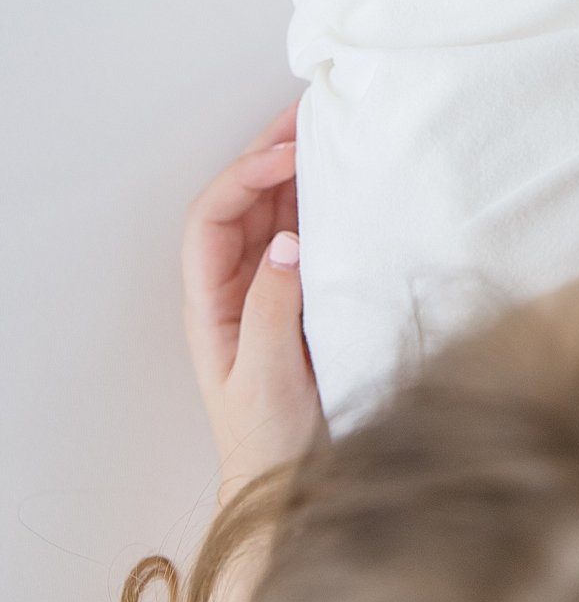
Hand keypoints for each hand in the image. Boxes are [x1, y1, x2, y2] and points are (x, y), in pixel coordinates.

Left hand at [181, 98, 325, 500]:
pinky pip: (306, 232)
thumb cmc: (273, 444)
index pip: (212, 219)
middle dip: (267, 154)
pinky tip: (345, 177)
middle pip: (240, 201)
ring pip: (273, 210)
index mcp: (210, 303)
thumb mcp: (268, 378)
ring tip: (327, 128)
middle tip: (308, 114)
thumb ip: (273, 307)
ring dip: (294, 168)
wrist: (293, 487)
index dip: (244, 178)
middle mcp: (234, 286)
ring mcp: (268, 288)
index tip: (287, 156)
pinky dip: (322, 198)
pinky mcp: (303, 295)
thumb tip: (289, 240)